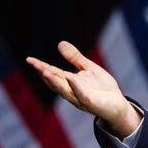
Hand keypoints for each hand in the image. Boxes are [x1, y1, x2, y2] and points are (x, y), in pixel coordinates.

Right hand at [26, 41, 140, 137]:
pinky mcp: (91, 103)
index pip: (53, 73)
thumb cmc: (102, 87)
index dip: (41, 67)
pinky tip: (71, 78)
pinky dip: (76, 87)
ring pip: (64, 90)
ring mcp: (80, 98)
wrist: (118, 104)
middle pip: (55, 82)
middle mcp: (71, 91)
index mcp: (70, 82)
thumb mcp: (89, 68)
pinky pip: (82, 95)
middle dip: (44, 73)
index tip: (29, 59)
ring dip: (54, 82)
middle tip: (34, 64)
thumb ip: (75, 58)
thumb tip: (60, 43)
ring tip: (45, 72)